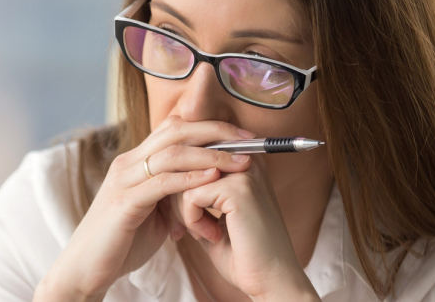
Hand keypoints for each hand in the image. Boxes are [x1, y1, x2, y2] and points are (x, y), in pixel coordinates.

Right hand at [35, 116, 254, 300]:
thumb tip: (203, 189)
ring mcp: (123, 180)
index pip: (174, 128)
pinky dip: (191, 178)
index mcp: (135, 162)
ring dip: (211, 153)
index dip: (209, 127)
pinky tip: (213, 178)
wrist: (85, 270)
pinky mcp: (123, 203)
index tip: (242, 136)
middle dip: (216, 131)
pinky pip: (161, 183)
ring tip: (241, 160)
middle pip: (176, 130)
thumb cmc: (121, 243)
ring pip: (171, 152)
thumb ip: (173, 195)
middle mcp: (127, 163)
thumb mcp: (154, 213)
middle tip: (250, 139)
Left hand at [174, 157, 319, 300]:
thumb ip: (194, 192)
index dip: (180, 187)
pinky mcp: (238, 189)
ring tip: (206, 233)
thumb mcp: (213, 214)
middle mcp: (247, 158)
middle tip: (188, 229)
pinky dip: (192, 221)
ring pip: (184, 180)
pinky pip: (190, 196)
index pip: (193, 156)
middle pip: (186, 164)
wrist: (271, 278)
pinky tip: (212, 236)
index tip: (186, 218)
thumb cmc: (243, 252)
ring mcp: (244, 172)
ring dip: (184, 213)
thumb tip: (163, 179)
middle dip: (177, 199)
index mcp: (243, 160)